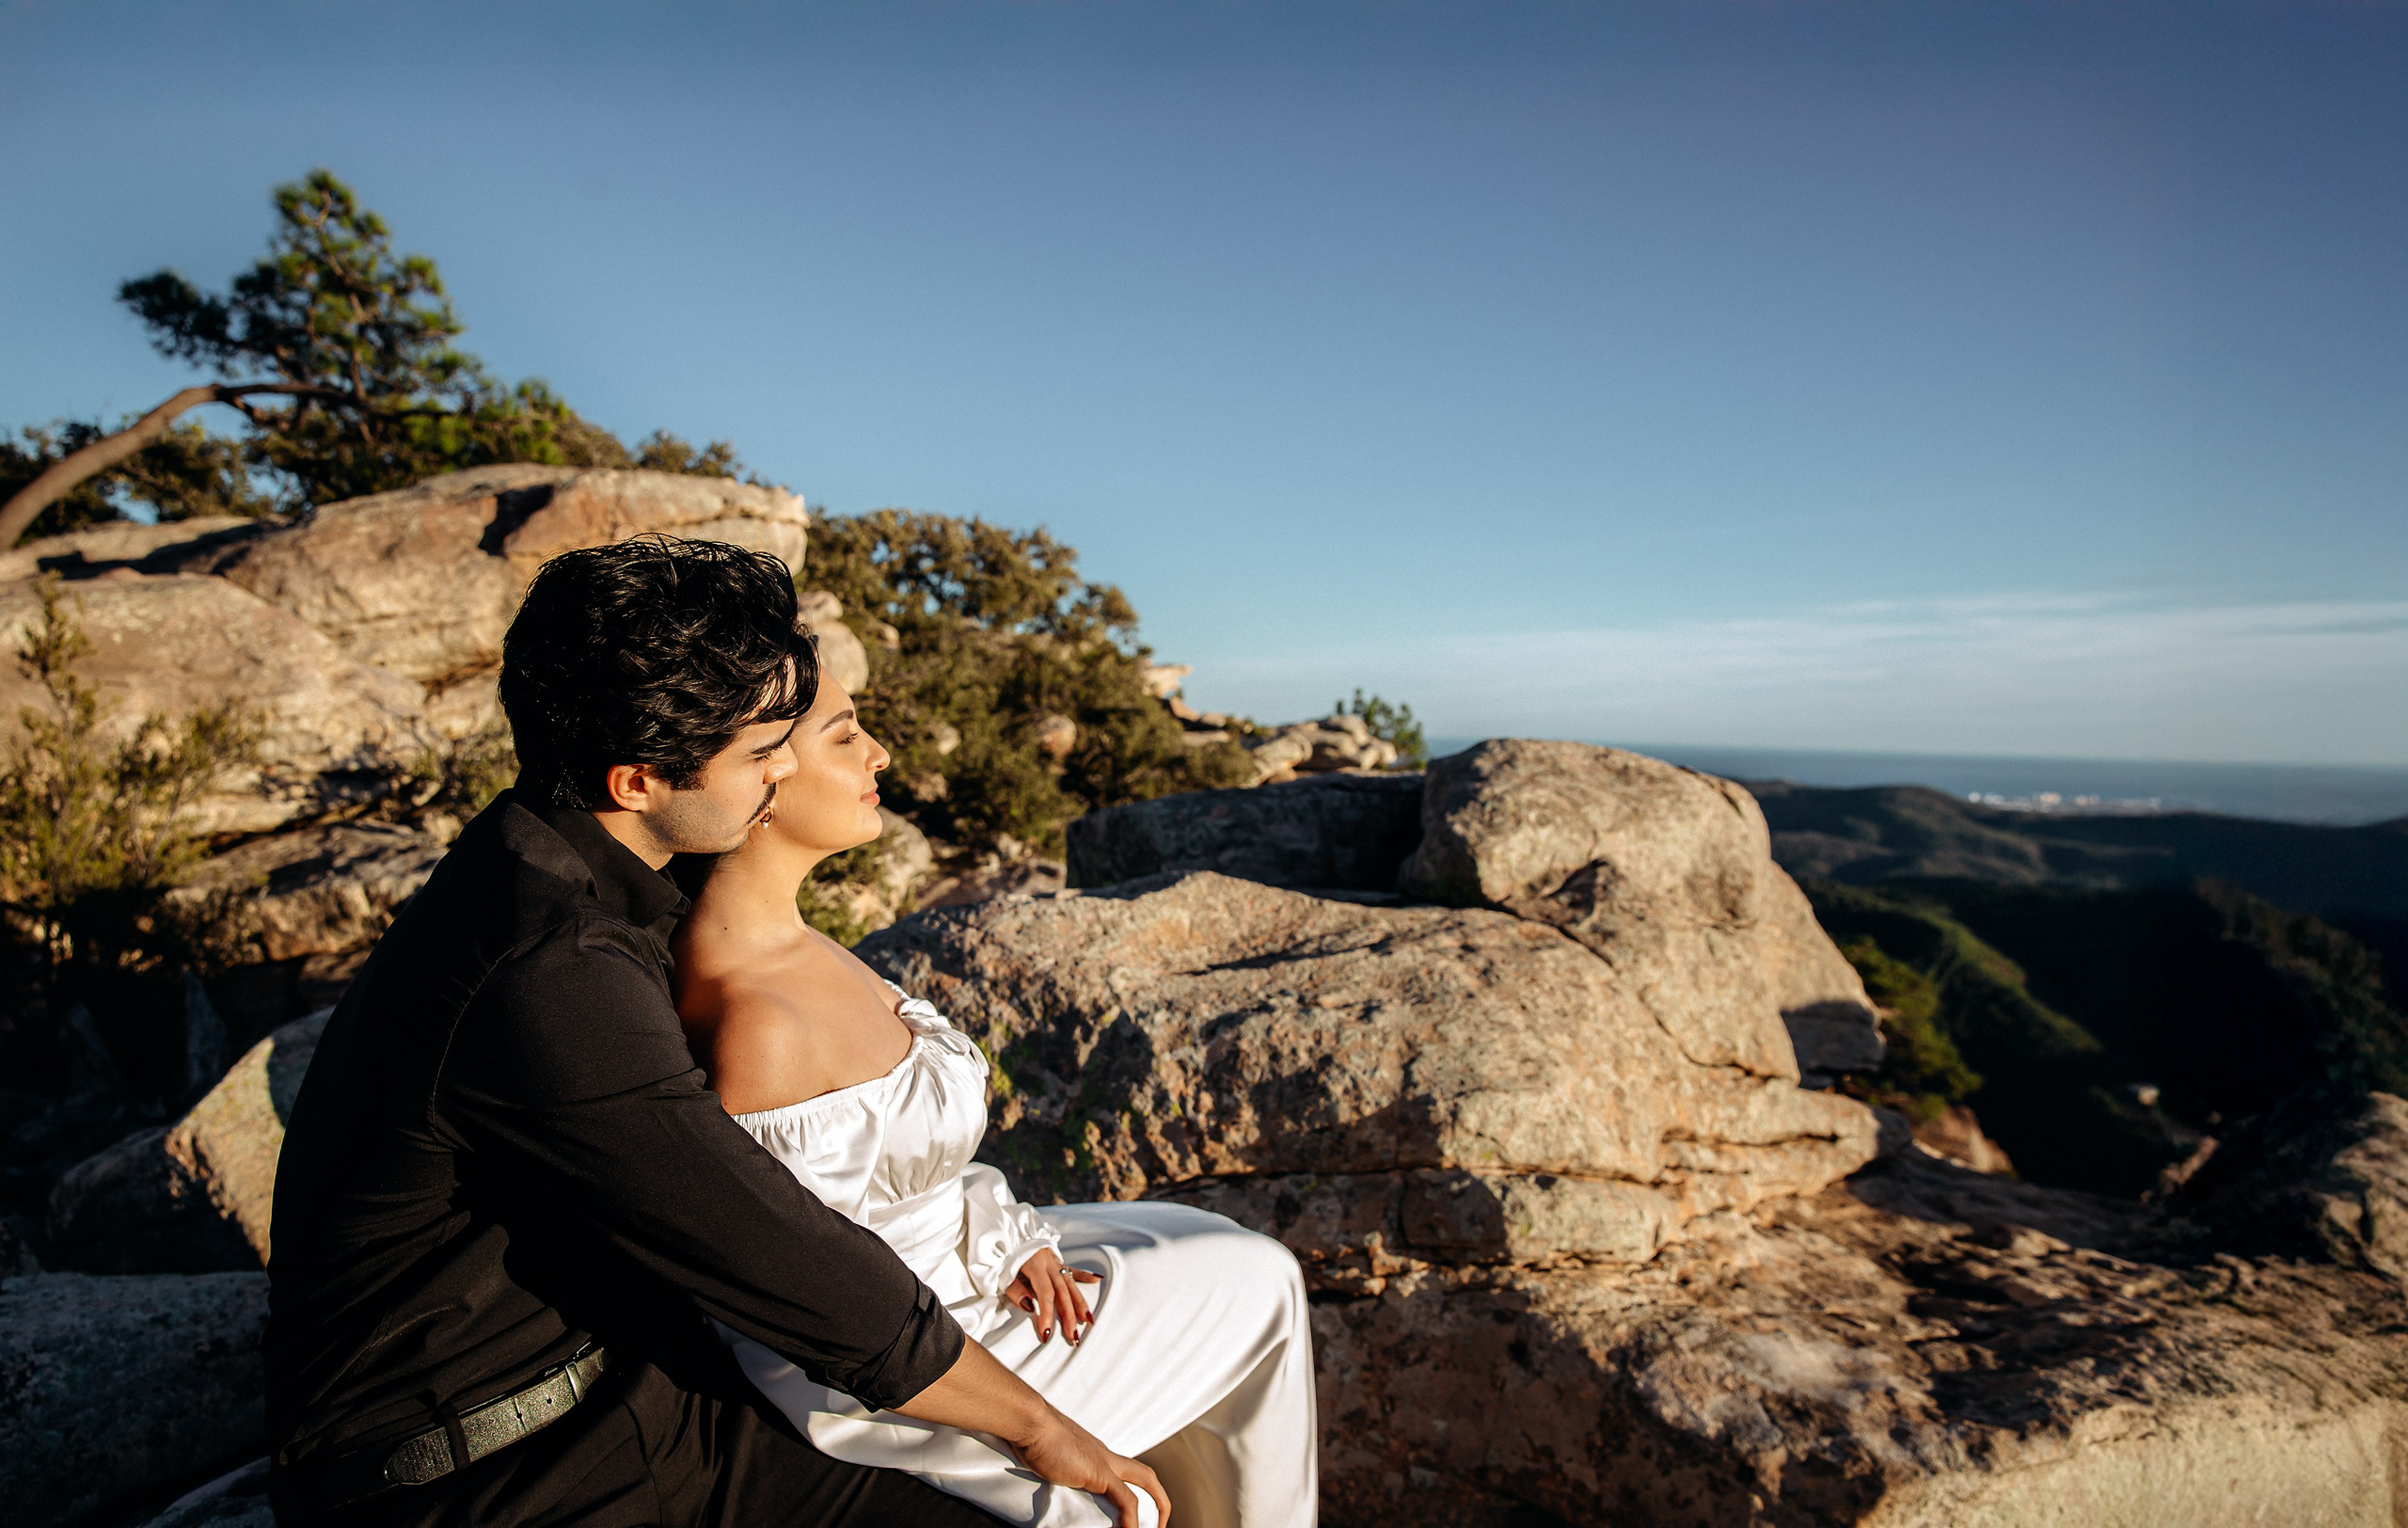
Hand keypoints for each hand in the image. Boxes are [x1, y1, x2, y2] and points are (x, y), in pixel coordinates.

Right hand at [892, 1339, 1165, 1527]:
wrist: (1026, 1418)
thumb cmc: (1024, 1431)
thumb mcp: (1037, 1454)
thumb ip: (1041, 1463)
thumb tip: (1023, 1464)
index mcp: (1091, 1450)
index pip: (1121, 1468)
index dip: (1130, 1485)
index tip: (1132, 1508)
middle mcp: (1103, 1454)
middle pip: (1144, 1473)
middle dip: (1158, 1497)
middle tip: (1162, 1520)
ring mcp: (1104, 1461)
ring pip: (1145, 1482)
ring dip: (1156, 1506)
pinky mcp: (1099, 1472)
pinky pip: (1127, 1501)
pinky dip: (1133, 1519)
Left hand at [1006, 1247, 1099, 1344]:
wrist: (1008, 1236)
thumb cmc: (1004, 1257)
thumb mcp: (1004, 1275)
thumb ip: (1015, 1290)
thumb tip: (1030, 1306)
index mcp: (1035, 1266)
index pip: (1045, 1294)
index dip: (1047, 1314)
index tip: (1047, 1333)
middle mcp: (1049, 1264)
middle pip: (1063, 1292)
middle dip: (1069, 1316)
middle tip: (1074, 1336)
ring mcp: (1055, 1262)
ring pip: (1071, 1284)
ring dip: (1080, 1303)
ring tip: (1089, 1320)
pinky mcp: (1057, 1261)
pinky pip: (1073, 1269)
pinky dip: (1085, 1275)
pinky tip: (1098, 1279)